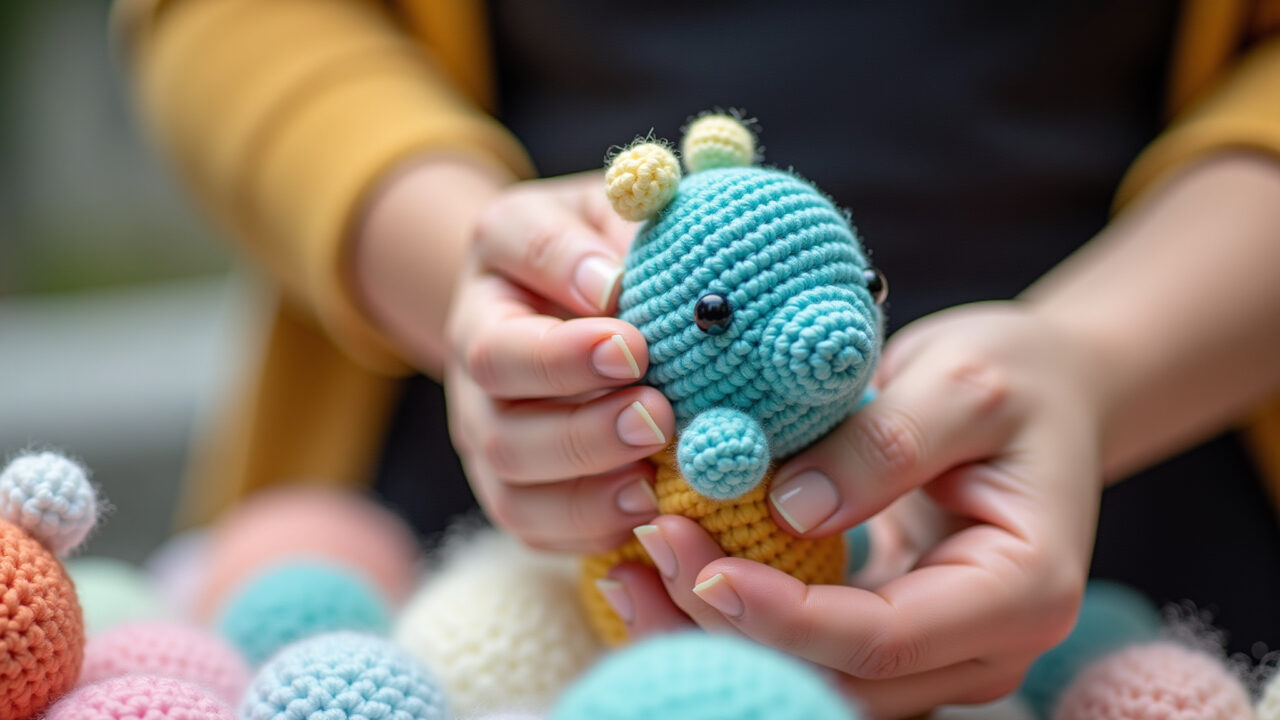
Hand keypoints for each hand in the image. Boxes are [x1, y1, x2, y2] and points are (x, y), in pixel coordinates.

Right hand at [443, 171, 675, 552]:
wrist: (563, 285)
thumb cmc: (602, 243)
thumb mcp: (600, 211)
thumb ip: (608, 235)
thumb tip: (616, 285)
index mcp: (493, 284)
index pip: (506, 329)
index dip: (564, 350)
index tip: (633, 347)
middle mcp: (475, 364)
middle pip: (500, 417)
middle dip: (582, 427)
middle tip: (658, 418)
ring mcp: (488, 432)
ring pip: (511, 485)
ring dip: (586, 491)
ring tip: (655, 483)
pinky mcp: (514, 485)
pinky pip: (534, 527)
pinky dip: (588, 531)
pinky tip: (647, 514)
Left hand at [608, 302, 1105, 718]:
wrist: (1047, 391)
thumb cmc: (1017, 377)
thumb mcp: (964, 382)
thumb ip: (887, 445)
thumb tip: (790, 510)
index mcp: (1021, 593)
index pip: (881, 639)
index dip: (781, 616)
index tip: (696, 564)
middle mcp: (983, 649)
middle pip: (833, 676)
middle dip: (726, 628)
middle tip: (644, 549)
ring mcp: (938, 654)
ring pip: (810, 678)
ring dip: (714, 635)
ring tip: (630, 568)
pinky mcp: (893, 636)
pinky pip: (806, 651)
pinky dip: (734, 622)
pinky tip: (667, 574)